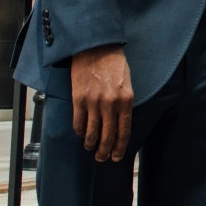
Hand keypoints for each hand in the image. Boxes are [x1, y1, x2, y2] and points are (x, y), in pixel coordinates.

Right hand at [71, 44, 133, 161]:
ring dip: (90, 145)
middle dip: (105, 152)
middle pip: (107, 137)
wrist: (96, 47)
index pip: (124, 131)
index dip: (120, 147)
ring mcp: (94, 102)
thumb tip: (120, 124)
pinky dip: (79, 132)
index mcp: (126, 99)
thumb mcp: (127, 83)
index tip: (116, 157)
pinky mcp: (79, 99)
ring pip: (91, 134)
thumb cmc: (113, 63)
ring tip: (90, 147)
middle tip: (102, 158)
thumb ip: (124, 103)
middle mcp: (111, 103)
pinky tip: (81, 133)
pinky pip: (78, 123)